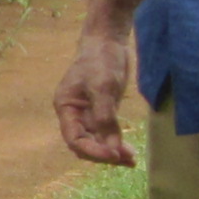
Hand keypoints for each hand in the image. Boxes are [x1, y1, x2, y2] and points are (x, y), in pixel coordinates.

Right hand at [55, 24, 138, 167]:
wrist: (108, 39)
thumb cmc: (101, 59)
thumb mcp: (103, 87)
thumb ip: (106, 118)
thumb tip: (113, 148)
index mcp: (66, 107)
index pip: (74, 139)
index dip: (92, 151)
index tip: (114, 154)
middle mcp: (74, 114)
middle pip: (84, 144)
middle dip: (104, 154)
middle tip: (126, 159)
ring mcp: (88, 114)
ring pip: (97, 141)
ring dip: (112, 152)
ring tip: (131, 159)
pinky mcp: (102, 111)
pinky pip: (107, 134)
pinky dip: (117, 143)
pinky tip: (129, 152)